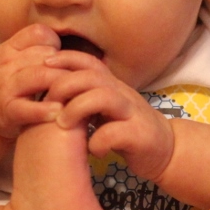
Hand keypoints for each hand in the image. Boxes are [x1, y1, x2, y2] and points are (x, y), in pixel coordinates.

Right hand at [0, 24, 69, 140]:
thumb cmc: (7, 82)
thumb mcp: (13, 59)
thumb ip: (36, 49)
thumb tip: (76, 36)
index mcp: (9, 48)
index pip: (38, 33)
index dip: (56, 43)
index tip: (63, 57)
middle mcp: (5, 65)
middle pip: (43, 55)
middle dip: (65, 65)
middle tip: (80, 76)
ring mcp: (5, 88)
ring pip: (39, 76)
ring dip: (61, 82)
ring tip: (77, 90)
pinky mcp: (8, 112)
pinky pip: (28, 108)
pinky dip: (45, 110)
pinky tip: (59, 111)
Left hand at [42, 51, 174, 181]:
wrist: (166, 150)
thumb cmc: (127, 129)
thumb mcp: (106, 108)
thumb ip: (85, 96)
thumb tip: (49, 90)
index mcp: (112, 86)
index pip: (88, 62)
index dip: (65, 59)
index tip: (42, 66)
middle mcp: (122, 94)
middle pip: (92, 76)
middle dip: (64, 84)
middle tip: (46, 102)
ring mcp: (132, 114)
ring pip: (104, 97)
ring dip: (77, 108)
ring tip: (63, 124)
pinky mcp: (140, 136)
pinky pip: (116, 133)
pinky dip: (98, 142)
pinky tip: (92, 150)